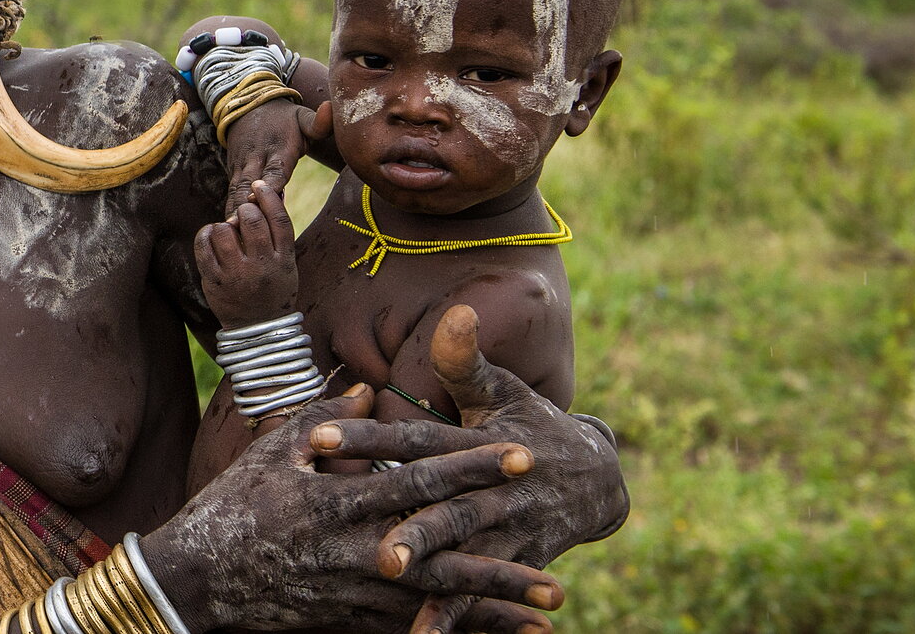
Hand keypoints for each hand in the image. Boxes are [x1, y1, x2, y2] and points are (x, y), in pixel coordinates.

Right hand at [140, 386, 564, 632]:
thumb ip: (326, 415)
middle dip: (501, 538)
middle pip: (443, 543)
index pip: (420, 478)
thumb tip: (369, 382)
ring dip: (495, 599)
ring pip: (439, 596)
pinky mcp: (348, 620)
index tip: (520, 452)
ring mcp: (354, 591)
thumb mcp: (273, 449)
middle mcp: (354, 549)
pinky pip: (413, 626)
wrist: (194, 579)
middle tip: (553, 524)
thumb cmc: (231, 504)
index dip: (472, 465)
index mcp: (339, 499)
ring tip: (551, 602)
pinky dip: (457, 629)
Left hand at [195, 180, 298, 326]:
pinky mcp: (215, 281)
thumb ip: (279, 235)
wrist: (258, 330)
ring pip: (224, 230)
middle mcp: (262, 266)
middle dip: (245, 209)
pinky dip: (205, 235)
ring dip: (224, 225)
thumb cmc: (273, 289)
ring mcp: (237, 275)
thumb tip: (269, 196)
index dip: (269, 197)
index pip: (279, 220)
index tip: (260, 185)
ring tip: (227, 233)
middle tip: (243, 214)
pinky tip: (210, 237)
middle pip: (251, 220)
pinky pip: (203, 247)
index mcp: (284, 260)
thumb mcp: (286, 264)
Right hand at [219, 97, 321, 221]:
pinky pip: (231, 193)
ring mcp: (242, 165)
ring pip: (236, 191)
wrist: (248, 105)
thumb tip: (331, 109)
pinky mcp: (233, 171)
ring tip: (230, 233)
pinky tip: (228, 231)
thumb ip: (318, 122)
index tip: (263, 199)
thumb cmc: (284, 118)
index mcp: (278, 148)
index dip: (271, 185)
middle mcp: (257, 158)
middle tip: (240, 227)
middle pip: (249, 185)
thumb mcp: (303, 116)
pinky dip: (229, 209)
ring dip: (233, 211)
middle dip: (244, 206)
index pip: (276, 169)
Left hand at [311, 305, 629, 633]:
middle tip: (358, 526)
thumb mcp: (501, 392)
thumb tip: (453, 311)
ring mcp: (508, 528)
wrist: (601, 478)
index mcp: (472, 442)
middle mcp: (490, 486)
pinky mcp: (519, 563)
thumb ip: (465, 362)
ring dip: (430, 565)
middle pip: (440, 501)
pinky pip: (482, 595)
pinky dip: (456, 618)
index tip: (314, 438)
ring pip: (462, 550)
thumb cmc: (531, 425)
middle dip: (405, 516)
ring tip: (390, 576)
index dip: (365, 435)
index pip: (410, 436)